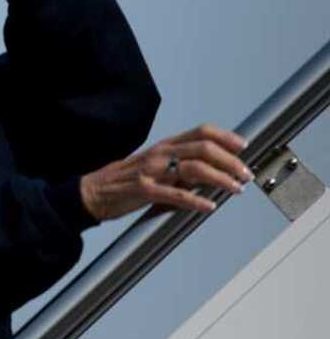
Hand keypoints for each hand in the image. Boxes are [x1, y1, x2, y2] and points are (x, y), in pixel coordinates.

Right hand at [79, 124, 252, 221]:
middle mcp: (160, 154)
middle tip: (246, 174)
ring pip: (194, 169)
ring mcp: (152, 171)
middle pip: (203, 148)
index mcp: (164, 146)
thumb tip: (211, 174)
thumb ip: (180, 166)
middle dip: (231, 161)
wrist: (93, 192)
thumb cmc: (125, 181)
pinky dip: (196, 201)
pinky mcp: (144, 191)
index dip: (225, 137)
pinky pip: (175, 194)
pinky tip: (209, 207)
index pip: (201, 132)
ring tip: (236, 188)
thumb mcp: (154, 166)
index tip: (244, 146)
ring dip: (221, 179)